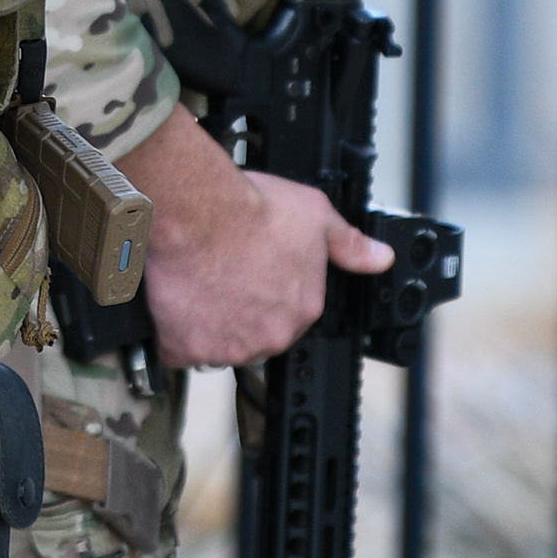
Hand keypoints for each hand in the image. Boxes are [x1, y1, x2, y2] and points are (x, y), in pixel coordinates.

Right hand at [119, 107, 394, 368]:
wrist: (197, 210)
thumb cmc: (251, 208)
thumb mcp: (315, 214)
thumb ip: (350, 244)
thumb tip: (383, 259)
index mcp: (303, 309)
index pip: (289, 315)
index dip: (268, 292)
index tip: (251, 272)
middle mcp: (270, 336)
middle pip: (254, 334)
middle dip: (239, 312)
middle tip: (221, 276)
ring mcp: (227, 347)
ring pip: (217, 344)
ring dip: (206, 324)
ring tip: (196, 284)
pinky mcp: (185, 348)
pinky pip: (177, 349)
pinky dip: (173, 332)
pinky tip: (174, 301)